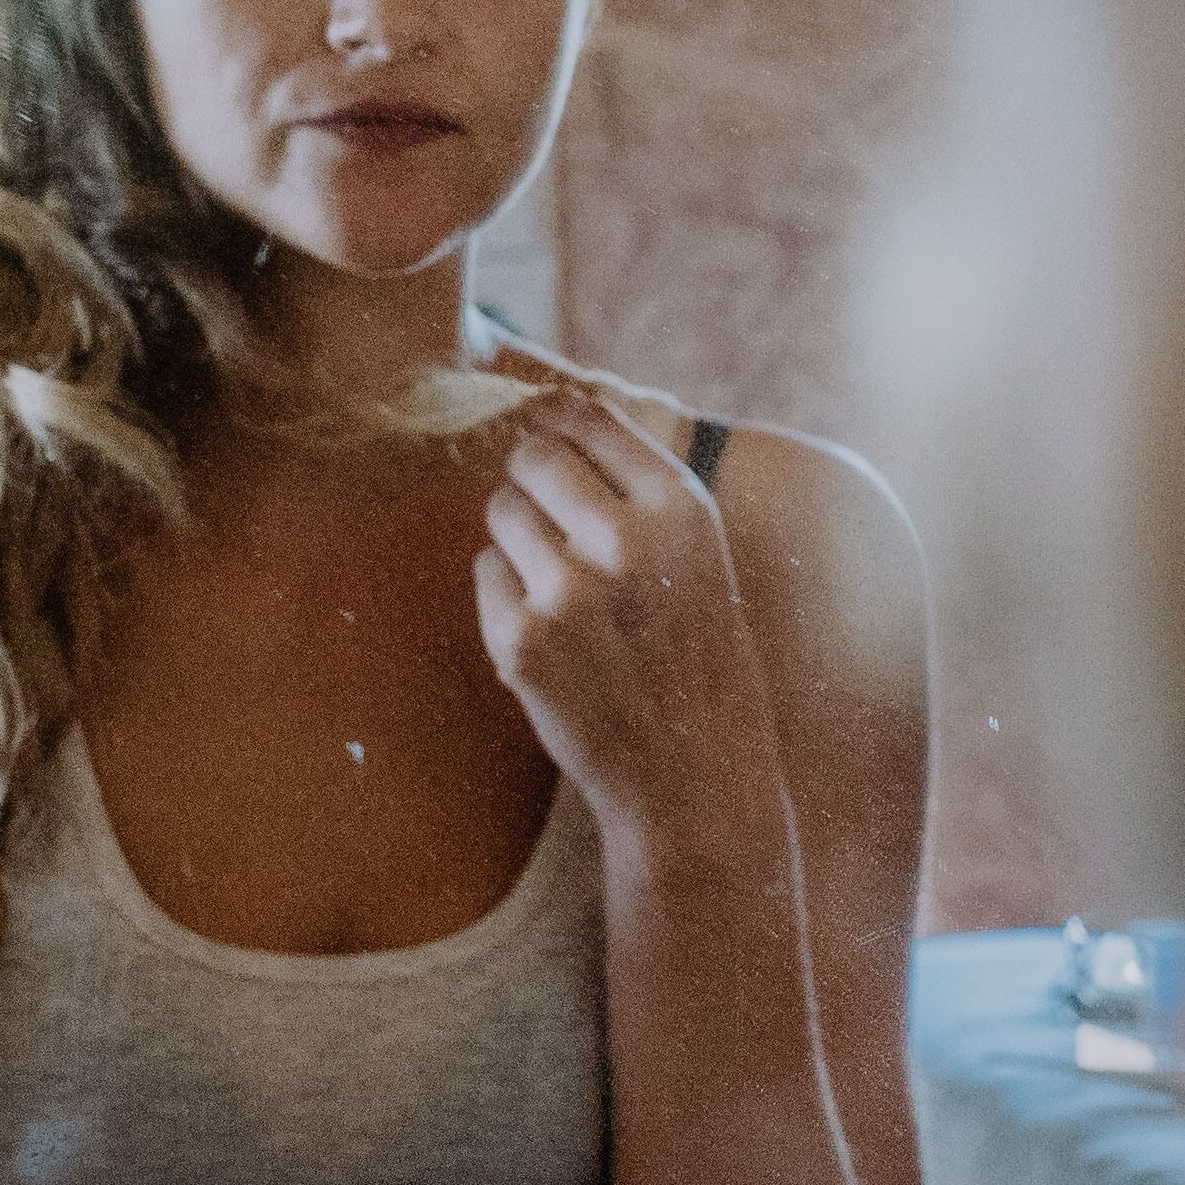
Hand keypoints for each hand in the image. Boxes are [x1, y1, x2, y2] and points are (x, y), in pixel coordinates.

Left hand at [479, 392, 794, 864]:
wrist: (696, 772)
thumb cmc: (696, 652)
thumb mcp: (698, 552)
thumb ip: (636, 488)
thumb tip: (551, 411)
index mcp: (681, 507)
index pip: (590, 418)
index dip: (553, 414)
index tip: (539, 417)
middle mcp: (624, 539)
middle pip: (532, 458)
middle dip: (530, 475)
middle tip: (548, 510)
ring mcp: (567, 591)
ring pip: (501, 513)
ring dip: (519, 536)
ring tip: (564, 584)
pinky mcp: (521, 642)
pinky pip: (486, 573)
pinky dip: (507, 593)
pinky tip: (553, 630)